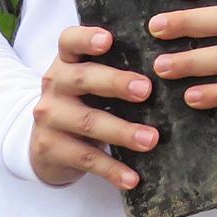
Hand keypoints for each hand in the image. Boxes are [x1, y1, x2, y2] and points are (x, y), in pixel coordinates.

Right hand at [30, 26, 157, 189]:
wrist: (44, 143)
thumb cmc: (84, 100)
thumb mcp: (92, 79)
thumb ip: (118, 66)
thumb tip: (173, 62)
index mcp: (67, 60)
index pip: (70, 40)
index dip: (86, 38)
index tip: (108, 40)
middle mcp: (54, 84)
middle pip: (83, 78)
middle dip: (116, 83)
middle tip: (146, 90)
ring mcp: (50, 117)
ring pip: (87, 121)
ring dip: (122, 132)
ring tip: (151, 139)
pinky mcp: (51, 148)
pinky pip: (85, 159)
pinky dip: (112, 170)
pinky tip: (133, 178)